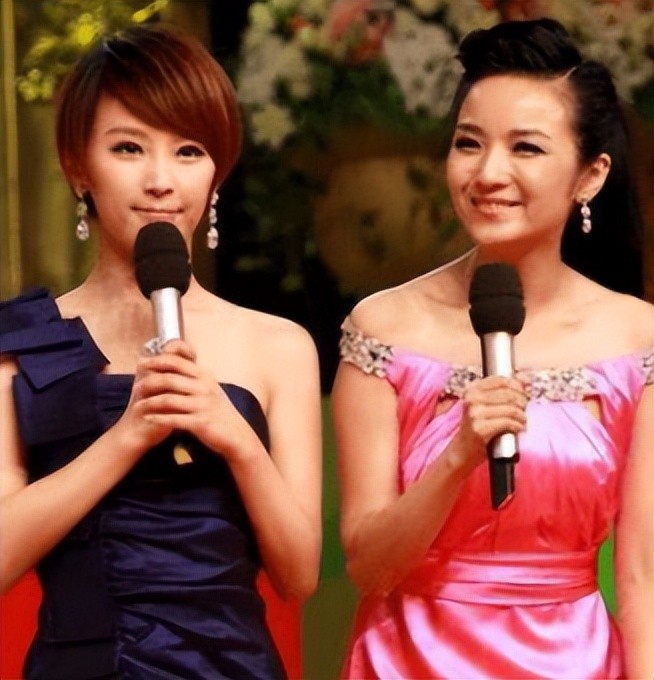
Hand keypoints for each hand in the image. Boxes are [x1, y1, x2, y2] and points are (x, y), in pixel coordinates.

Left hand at [133, 340, 258, 461]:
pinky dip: (159, 419)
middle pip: (170, 379)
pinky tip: (148, 419)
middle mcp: (204, 388)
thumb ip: (195, 377)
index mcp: (205, 377)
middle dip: (149, 382)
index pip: (177, 362)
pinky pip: (174, 419)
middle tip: (136, 387)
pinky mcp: (200, 422)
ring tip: (138, 405)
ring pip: (169, 400)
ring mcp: (202, 405)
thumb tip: (176, 365)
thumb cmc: (220, 412)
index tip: (142, 363)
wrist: (236, 434)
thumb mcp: (210, 388)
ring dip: (150, 402)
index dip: (157, 361)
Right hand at [451, 375, 527, 471]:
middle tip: (523, 409)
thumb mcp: (484, 405)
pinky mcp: (481, 428)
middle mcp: (471, 399)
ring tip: (522, 421)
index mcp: (472, 389)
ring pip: (511, 408)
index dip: (517, 386)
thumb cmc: (477, 426)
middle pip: (508, 394)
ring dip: (522, 416)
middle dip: (522, 402)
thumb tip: (526, 379)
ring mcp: (475, 413)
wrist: (462, 450)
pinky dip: (518, 426)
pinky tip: (518, 428)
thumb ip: (503, 391)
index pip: (501, 380)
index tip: (523, 394)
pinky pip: (508, 423)